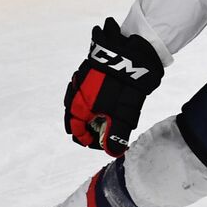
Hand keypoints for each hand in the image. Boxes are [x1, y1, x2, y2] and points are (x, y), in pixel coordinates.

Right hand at [63, 18, 164, 155]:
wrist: (130, 55)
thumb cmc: (123, 87)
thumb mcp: (121, 115)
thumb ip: (115, 135)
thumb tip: (113, 152)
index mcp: (78, 106)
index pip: (76, 131)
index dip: (89, 141)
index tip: (103, 145)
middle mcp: (75, 93)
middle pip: (76, 118)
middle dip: (89, 129)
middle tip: (104, 136)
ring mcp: (81, 81)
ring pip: (81, 104)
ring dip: (92, 115)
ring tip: (106, 121)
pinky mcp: (90, 73)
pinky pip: (87, 92)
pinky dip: (95, 102)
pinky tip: (107, 104)